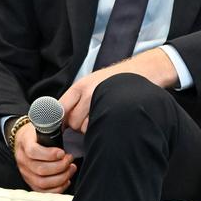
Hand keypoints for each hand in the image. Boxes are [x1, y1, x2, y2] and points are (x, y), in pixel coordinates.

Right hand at [13, 121, 76, 192]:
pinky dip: (57, 188)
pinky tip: (66, 180)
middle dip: (60, 166)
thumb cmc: (36, 132)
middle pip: (40, 170)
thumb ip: (51, 125)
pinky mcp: (30, 181)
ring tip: (71, 168)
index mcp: (24, 143)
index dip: (49, 154)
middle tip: (70, 159)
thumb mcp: (40, 125)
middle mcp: (22, 160)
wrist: (22, 139)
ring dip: (61, 177)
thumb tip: (65, 117)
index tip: (62, 152)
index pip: (33, 151)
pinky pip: (42, 191)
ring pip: (42, 182)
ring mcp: (25, 172)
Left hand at [59, 47, 178, 134]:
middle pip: (72, 121)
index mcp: (80, 86)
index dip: (57, 121)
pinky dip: (101, 128)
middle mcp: (87, 92)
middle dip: (78, 127)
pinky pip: (98, 125)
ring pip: (84, 126)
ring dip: (90, 128)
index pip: (60, 106)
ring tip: (101, 118)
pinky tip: (108, 120)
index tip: (58, 129)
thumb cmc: (119, 79)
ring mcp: (99, 99)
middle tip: (89, 121)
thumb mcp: (95, 82)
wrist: (143, 70)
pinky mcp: (111, 107)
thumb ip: (80, 97)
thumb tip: (66, 116)